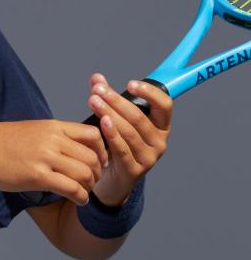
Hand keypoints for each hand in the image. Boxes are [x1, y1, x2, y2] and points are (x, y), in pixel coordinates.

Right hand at [0, 118, 108, 205]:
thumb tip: (64, 149)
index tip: (98, 162)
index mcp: (52, 127)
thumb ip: (49, 138)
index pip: (92, 134)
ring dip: (90, 186)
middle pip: (92, 155)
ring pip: (84, 172)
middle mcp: (53, 140)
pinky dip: (80, 197)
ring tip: (85, 193)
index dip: (102, 150)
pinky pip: (70, 187)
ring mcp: (45, 158)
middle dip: (97, 172)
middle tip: (93, 182)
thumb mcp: (29, 130)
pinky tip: (79, 201)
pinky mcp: (37, 176)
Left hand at [86, 73, 172, 205]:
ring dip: (110, 113)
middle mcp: (160, 142)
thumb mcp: (116, 122)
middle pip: (139, 116)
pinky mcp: (135, 170)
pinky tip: (102, 122)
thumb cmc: (116, 147)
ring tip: (94, 101)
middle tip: (99, 90)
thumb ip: (109, 100)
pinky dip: (111, 133)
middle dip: (117, 101)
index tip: (130, 83)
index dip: (149, 93)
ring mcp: (149, 158)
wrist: (111, 181)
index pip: (164, 105)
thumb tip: (96, 78)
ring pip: (129, 131)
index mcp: (161, 127)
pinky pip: (122, 148)